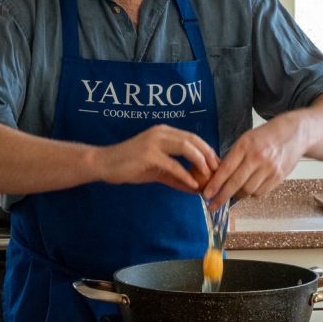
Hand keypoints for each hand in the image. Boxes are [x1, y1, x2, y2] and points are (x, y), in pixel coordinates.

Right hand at [93, 124, 218, 192]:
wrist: (104, 164)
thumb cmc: (129, 166)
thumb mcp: (157, 171)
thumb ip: (176, 177)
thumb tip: (196, 188)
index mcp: (164, 132)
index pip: (193, 138)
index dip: (207, 150)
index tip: (217, 165)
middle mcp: (161, 132)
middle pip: (193, 140)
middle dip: (209, 155)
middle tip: (218, 171)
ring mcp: (154, 142)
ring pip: (186, 147)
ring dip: (201, 163)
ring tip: (209, 177)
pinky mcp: (148, 154)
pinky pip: (173, 164)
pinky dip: (185, 174)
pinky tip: (193, 185)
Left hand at [202, 114, 304, 209]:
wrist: (295, 134)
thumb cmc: (266, 136)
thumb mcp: (246, 139)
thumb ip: (234, 156)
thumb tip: (218, 176)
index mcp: (246, 145)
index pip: (226, 169)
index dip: (215, 184)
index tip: (206, 194)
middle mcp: (258, 157)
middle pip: (236, 183)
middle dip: (222, 197)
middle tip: (212, 206)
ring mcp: (269, 168)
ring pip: (248, 190)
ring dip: (237, 196)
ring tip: (230, 195)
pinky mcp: (278, 176)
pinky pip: (260, 192)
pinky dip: (251, 194)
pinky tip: (247, 190)